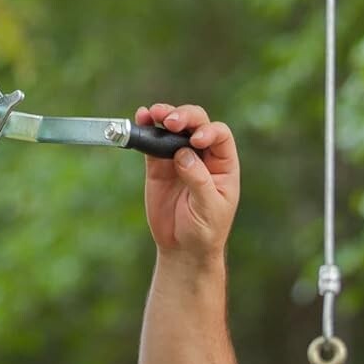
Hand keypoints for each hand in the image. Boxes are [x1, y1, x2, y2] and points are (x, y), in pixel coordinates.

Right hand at [137, 101, 239, 261]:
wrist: (182, 249)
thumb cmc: (205, 231)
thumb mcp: (209, 208)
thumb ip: (199, 181)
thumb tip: (183, 153)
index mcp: (223, 164)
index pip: (219, 135)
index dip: (209, 131)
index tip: (196, 140)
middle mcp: (203, 154)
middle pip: (197, 123)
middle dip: (185, 117)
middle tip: (171, 122)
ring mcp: (179, 156)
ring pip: (174, 127)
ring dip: (164, 115)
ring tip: (153, 114)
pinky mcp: (158, 165)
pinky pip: (153, 142)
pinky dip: (146, 128)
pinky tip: (141, 118)